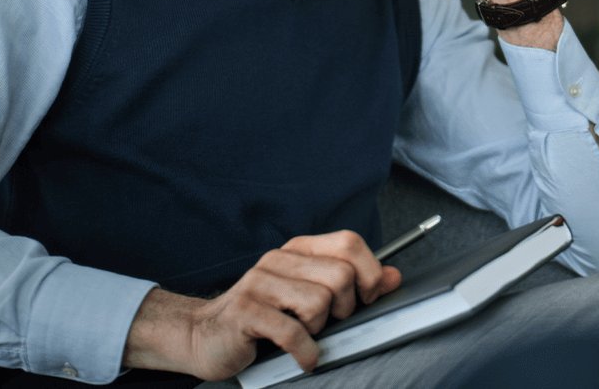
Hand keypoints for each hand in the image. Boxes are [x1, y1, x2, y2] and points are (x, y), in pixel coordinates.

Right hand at [123, 230, 400, 380]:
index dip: (369, 271)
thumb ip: (354, 284)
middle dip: (346, 307)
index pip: (349, 242)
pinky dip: (305, 351)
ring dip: (319, 329)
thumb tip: (394, 277)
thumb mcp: (309, 294)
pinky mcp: (246, 313)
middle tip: (329, 323)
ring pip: (319, 303)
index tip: (367, 297)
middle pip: (340, 275)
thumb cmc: (263, 316)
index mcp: (298, 250)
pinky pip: (293, 331)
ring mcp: (259, 283)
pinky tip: (301, 356)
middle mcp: (279, 259)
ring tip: (304, 334)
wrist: (204, 336)